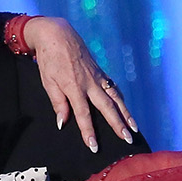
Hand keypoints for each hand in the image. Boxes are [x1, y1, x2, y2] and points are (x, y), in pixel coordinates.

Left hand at [21, 17, 137, 152]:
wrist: (57, 34)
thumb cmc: (49, 59)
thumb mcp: (48, 82)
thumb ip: (58, 103)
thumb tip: (63, 123)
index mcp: (74, 87)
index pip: (83, 114)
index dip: (89, 132)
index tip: (94, 146)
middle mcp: (90, 83)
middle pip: (107, 107)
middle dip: (118, 125)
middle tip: (128, 139)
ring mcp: (97, 77)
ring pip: (115, 97)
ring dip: (126, 113)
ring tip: (134, 128)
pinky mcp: (100, 72)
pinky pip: (113, 88)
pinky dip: (121, 99)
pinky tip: (125, 108)